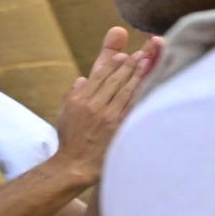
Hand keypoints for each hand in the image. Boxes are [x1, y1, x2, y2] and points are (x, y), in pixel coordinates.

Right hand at [48, 27, 158, 184]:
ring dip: (138, 72)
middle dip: (130, 63)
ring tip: (149, 60)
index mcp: (79, 99)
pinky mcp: (118, 126)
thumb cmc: (70, 140)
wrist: (75, 164)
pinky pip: (132, 105)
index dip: (113, 63)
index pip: (99, 75)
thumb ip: (73, 94)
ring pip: (125, 88)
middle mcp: (93, 104)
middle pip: (115, 78)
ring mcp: (107, 115)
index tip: (125, 54)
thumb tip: (82, 79)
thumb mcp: (64, 114)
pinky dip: (141, 92)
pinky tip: (150, 83)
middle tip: (145, 51)